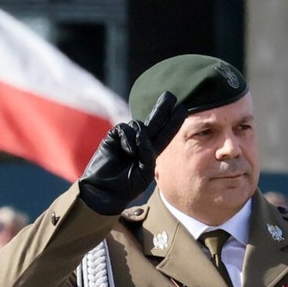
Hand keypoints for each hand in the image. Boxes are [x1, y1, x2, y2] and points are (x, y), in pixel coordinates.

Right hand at [78, 91, 186, 215]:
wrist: (105, 191)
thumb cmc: (126, 186)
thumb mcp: (145, 172)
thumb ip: (148, 153)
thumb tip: (141, 133)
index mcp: (150, 153)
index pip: (164, 134)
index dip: (173, 122)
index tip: (182, 109)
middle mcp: (140, 143)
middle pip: (154, 121)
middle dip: (162, 108)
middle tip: (171, 95)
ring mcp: (126, 139)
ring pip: (138, 125)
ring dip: (139, 138)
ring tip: (132, 155)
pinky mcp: (113, 136)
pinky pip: (125, 129)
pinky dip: (128, 139)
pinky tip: (124, 151)